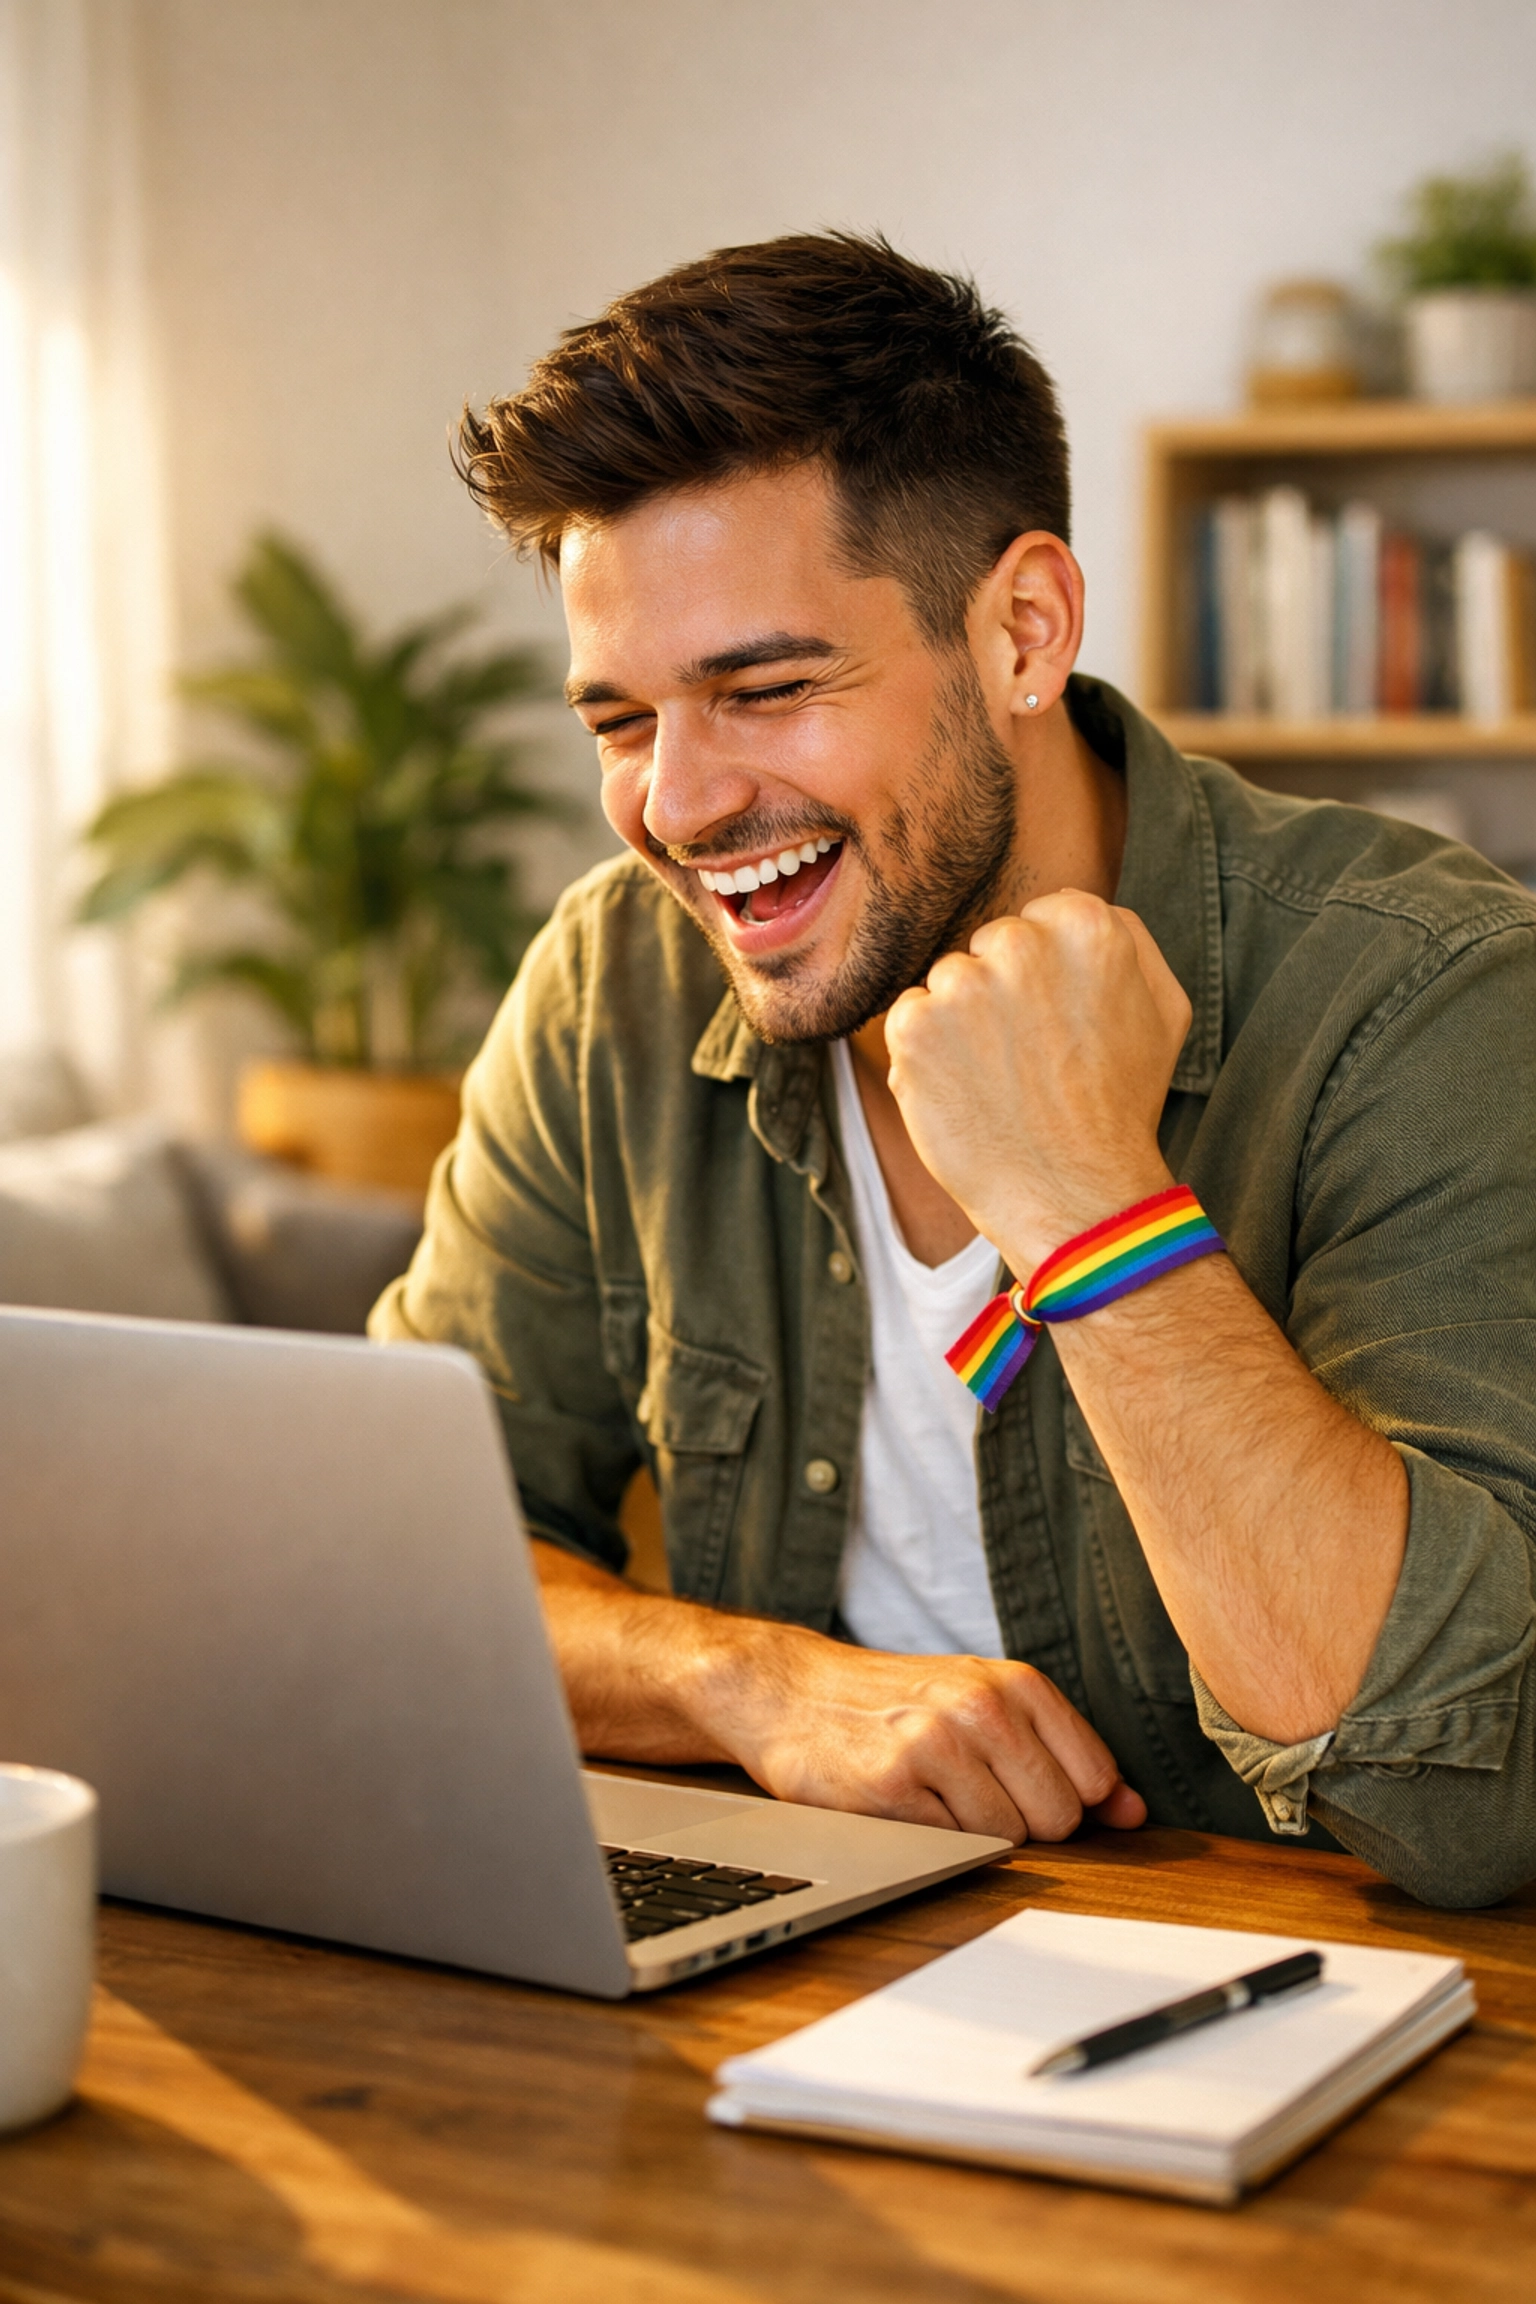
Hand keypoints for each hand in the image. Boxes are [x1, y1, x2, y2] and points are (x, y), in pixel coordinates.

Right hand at [716, 1628, 1146, 1842]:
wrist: (794, 1692)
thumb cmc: (899, 1701)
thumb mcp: (988, 1702)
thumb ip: (1067, 1754)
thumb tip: (1133, 1813)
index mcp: (1016, 1683)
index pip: (1096, 1779)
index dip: (1065, 1799)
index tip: (1022, 1786)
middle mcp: (981, 1706)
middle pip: (1059, 1818)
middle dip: (1023, 1823)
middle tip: (969, 1791)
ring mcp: (935, 1744)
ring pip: (1008, 1840)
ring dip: (972, 1833)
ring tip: (933, 1794)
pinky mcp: (892, 1787)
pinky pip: (953, 1849)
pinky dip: (932, 1840)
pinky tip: (905, 1805)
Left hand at [883, 891, 1190, 1271]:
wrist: (1075, 1196)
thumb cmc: (1121, 1107)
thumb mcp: (1164, 1011)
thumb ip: (1128, 938)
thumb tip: (1070, 906)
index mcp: (1088, 924)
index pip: (1039, 919)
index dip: (1045, 977)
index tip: (1057, 1022)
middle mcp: (1021, 942)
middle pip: (990, 946)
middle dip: (1000, 993)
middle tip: (1030, 1059)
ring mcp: (961, 983)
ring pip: (947, 982)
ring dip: (961, 1023)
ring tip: (1000, 1080)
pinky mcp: (913, 1026)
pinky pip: (909, 1019)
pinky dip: (926, 1055)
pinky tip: (966, 1092)